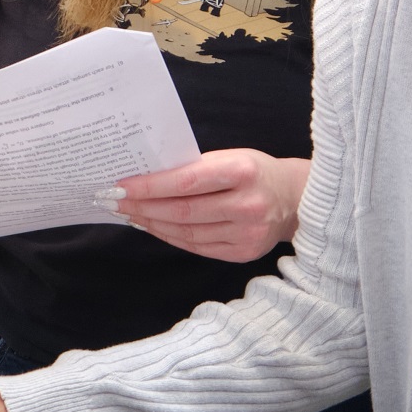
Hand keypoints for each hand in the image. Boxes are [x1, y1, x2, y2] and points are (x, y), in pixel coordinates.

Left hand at [100, 151, 310, 261]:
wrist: (295, 199)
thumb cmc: (255, 172)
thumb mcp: (231, 158)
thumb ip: (196, 169)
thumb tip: (148, 179)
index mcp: (243, 172)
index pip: (186, 182)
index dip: (150, 187)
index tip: (121, 186)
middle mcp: (248, 205)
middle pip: (183, 212)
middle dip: (144, 207)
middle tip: (116, 202)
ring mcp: (248, 233)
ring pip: (187, 233)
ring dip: (153, 224)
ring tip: (131, 214)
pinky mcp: (244, 253)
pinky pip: (198, 247)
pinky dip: (172, 237)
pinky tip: (155, 227)